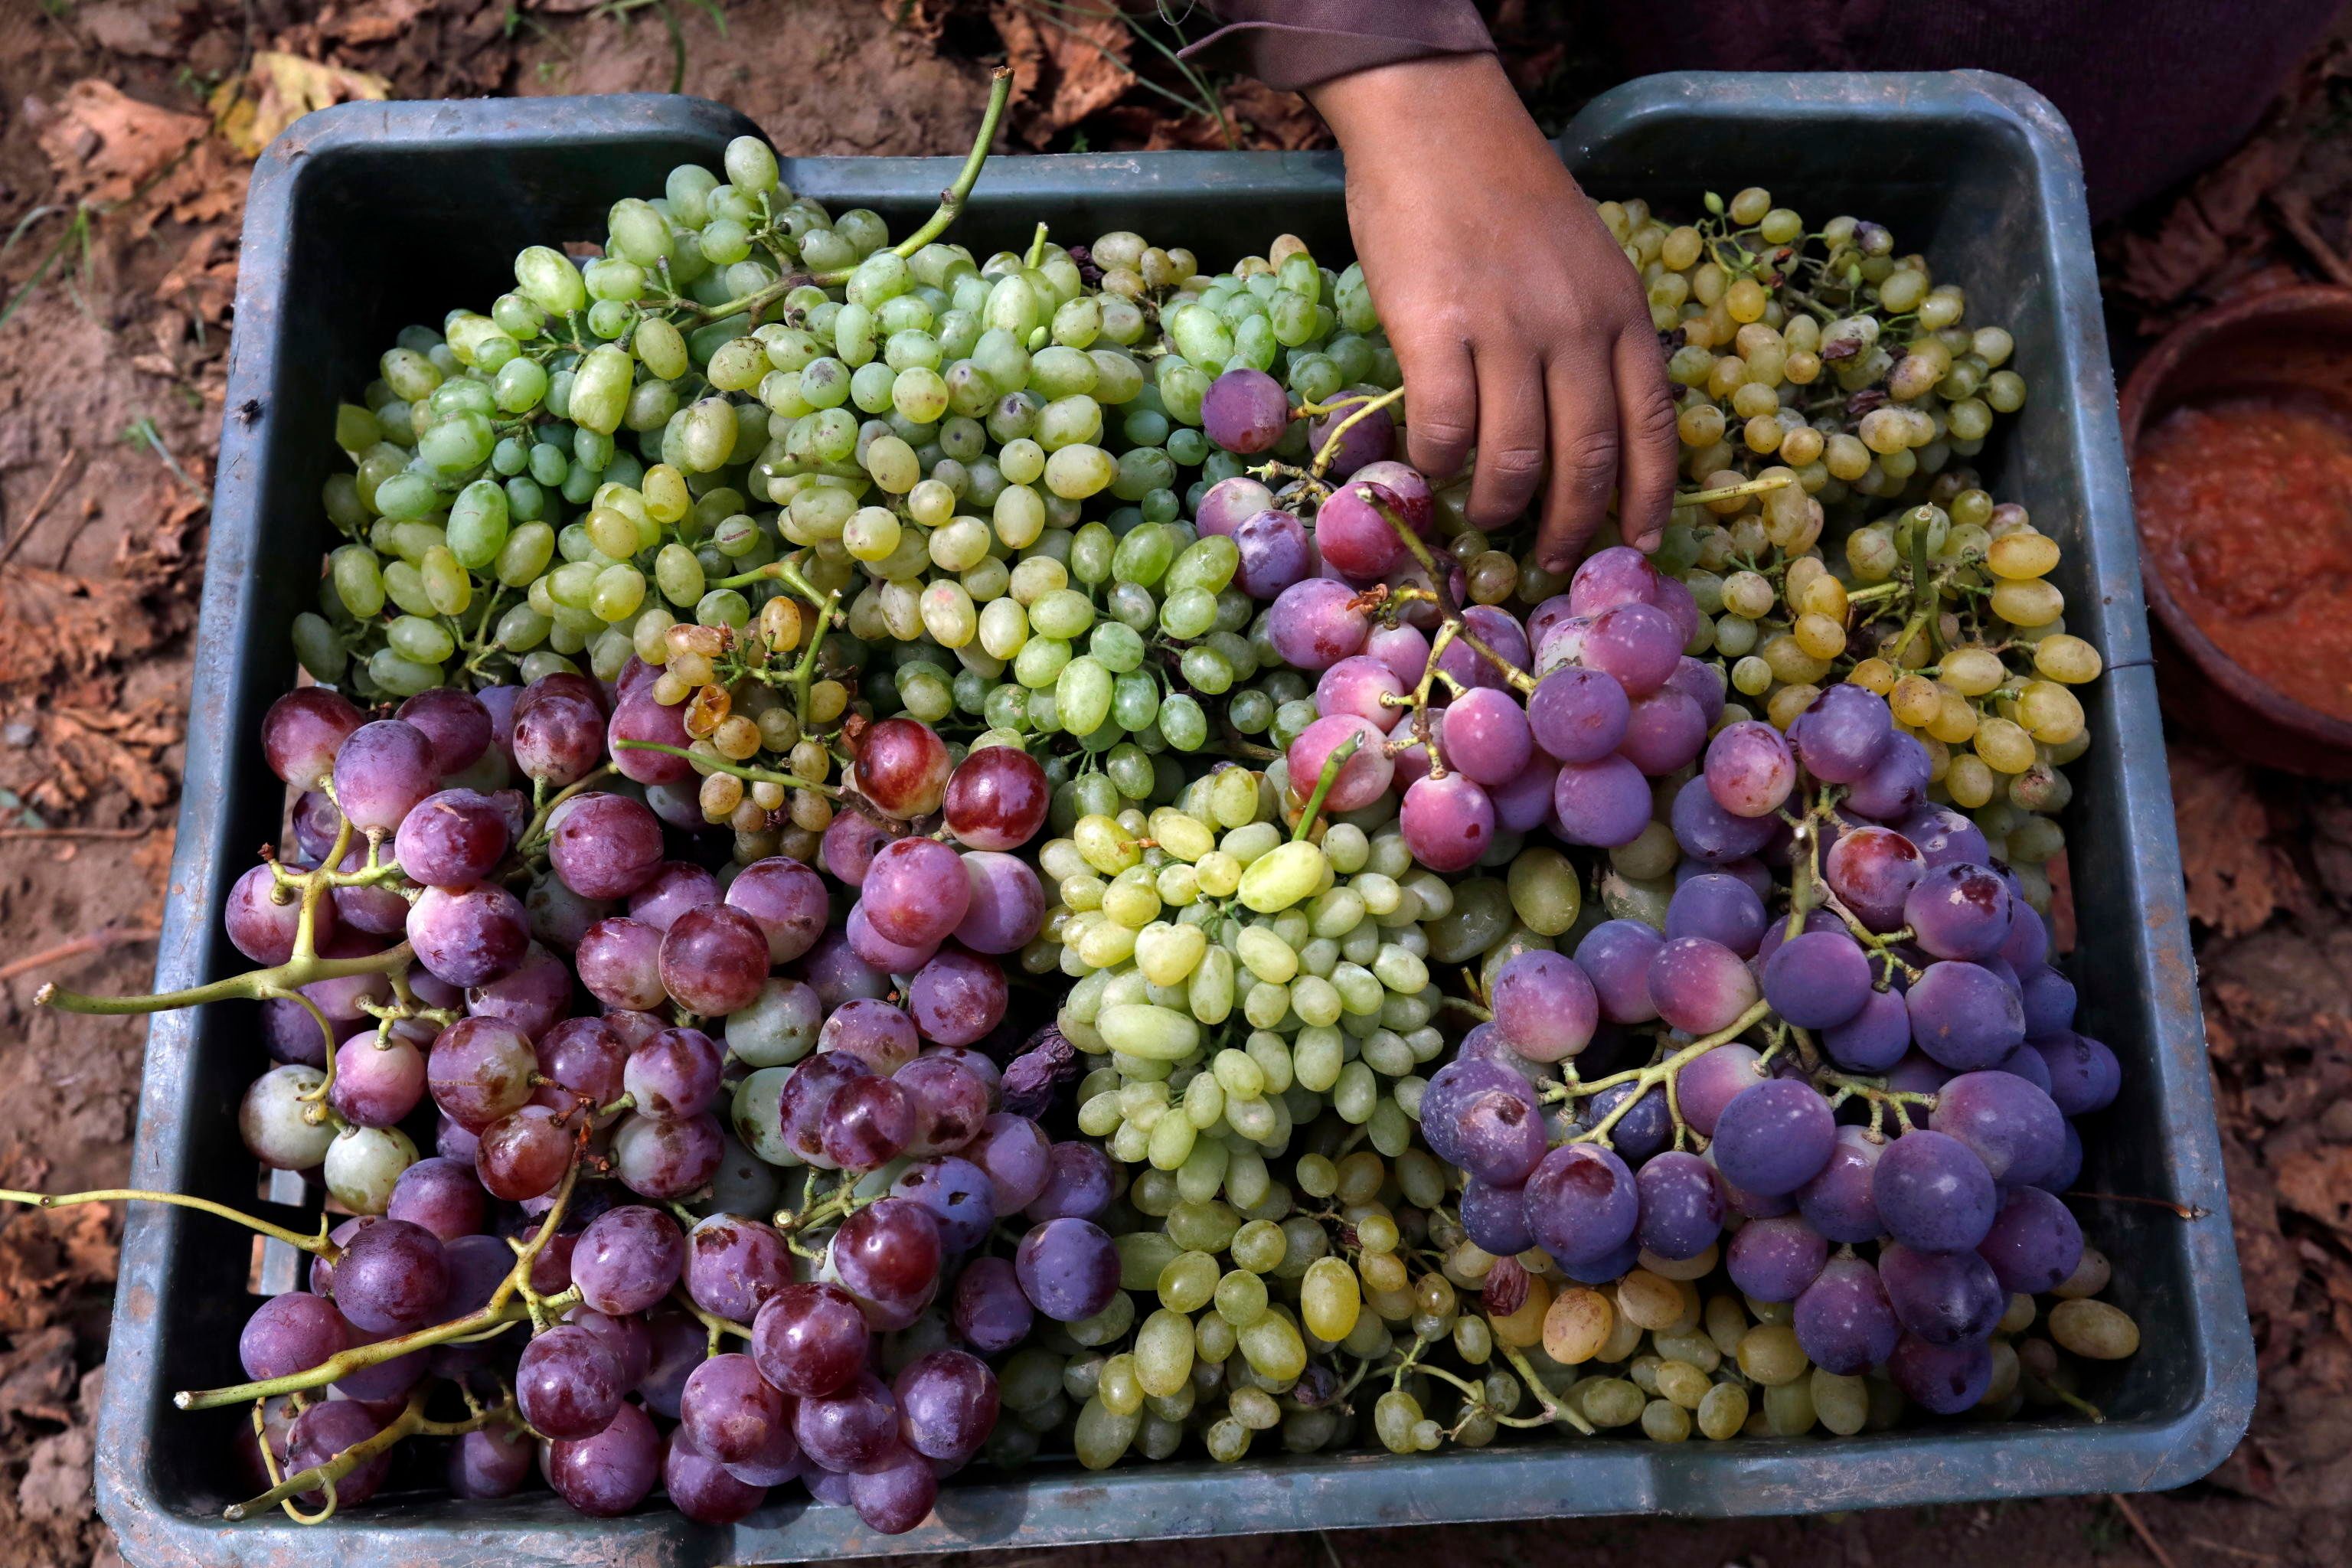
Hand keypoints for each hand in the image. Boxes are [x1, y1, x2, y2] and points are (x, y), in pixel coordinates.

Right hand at [1307, 53, 1677, 568]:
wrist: (1438, 125)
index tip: (1638, 544)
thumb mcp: (1586, 259)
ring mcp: (1509, 331)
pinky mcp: (1438, 333)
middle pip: (1589, 457)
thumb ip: (1596, 332)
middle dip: (1572, 524)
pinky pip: (1445, 429)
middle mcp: (1577, 327)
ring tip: (1486, 512)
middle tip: (1552, 557)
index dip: (1649, 497)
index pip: (1652, 426)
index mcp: (1623, 311)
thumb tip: (1586, 423)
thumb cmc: (1507, 193)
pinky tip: (1430, 463)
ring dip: (1500, 503)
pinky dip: (1438, 462)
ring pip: (1516, 457)